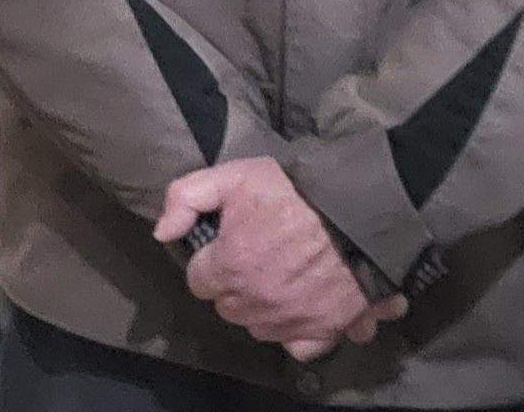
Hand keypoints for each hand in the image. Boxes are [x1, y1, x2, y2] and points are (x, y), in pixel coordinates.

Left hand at [153, 158, 386, 358]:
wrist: (361, 206)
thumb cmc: (295, 189)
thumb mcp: (233, 176)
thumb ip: (185, 198)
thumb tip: (163, 232)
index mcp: (230, 267)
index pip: (199, 281)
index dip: (210, 262)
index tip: (225, 247)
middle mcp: (258, 301)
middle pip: (228, 307)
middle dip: (233, 286)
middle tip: (253, 258)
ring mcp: (293, 318)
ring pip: (259, 328)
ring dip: (262, 309)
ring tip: (278, 280)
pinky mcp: (328, 327)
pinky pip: (301, 348)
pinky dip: (300, 334)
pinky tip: (303, 310)